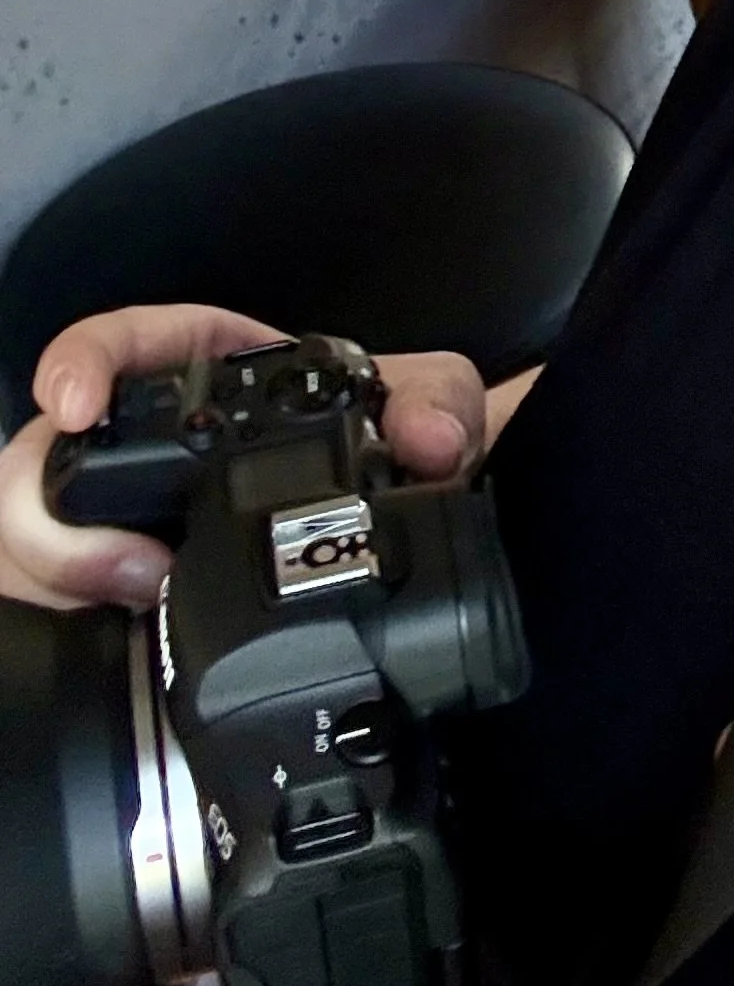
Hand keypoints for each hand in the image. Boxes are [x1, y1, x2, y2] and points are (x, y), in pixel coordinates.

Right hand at [0, 302, 487, 612]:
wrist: (400, 519)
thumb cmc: (393, 443)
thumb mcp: (426, 407)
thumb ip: (440, 403)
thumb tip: (427, 440)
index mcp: (208, 374)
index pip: (117, 346)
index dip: (80, 362)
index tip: (74, 401)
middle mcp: (153, 443)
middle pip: (43, 458)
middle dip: (54, 514)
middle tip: (134, 564)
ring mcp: (128, 520)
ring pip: (32, 538)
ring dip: (61, 573)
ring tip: (143, 601)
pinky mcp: (123, 595)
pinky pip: (61, 606)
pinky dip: (75, 622)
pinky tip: (125, 639)